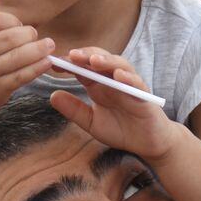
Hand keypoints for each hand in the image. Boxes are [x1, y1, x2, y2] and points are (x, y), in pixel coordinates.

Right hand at [0, 12, 54, 120]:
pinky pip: (22, 75)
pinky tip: (46, 62)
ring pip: (18, 56)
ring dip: (38, 49)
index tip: (19, 26)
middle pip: (8, 38)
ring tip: (48, 46)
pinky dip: (37, 67)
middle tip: (35, 35)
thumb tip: (26, 28)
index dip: (12, 20)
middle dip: (28, 34)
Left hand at [48, 48, 178, 161]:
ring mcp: (130, 86)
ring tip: (94, 61)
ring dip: (107, 62)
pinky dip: (129, 78)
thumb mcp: (91, 122)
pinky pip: (137, 84)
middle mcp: (114, 81)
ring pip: (120, 66)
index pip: (83, 68)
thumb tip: (52, 96)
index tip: (54, 63)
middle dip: (86, 55)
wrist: (147, 144)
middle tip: (72, 55)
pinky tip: (118, 76)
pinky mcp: (144, 97)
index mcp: (99, 85)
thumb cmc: (121, 129)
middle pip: (100, 60)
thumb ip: (74, 110)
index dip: (70, 63)